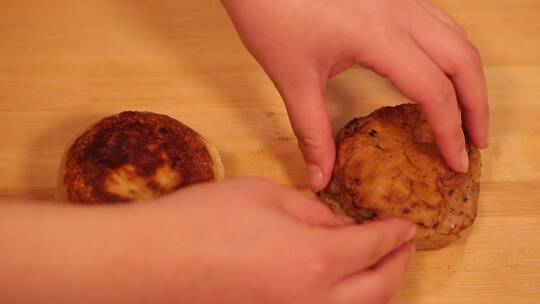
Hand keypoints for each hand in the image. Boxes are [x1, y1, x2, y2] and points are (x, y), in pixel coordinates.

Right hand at [0, 178, 415, 303]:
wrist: (155, 260)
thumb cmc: (205, 220)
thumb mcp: (266, 195)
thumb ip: (313, 210)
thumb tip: (339, 224)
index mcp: (317, 259)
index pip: (373, 247)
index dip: (395, 234)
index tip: (407, 225)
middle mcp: (314, 298)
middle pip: (378, 289)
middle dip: (398, 265)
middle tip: (404, 245)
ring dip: (378, 288)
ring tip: (381, 265)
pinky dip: (349, 299)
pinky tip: (342, 281)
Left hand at [222, 0, 488, 190]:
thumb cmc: (272, 16)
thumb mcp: (292, 80)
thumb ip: (311, 133)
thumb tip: (320, 177)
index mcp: (379, 36)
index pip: (434, 91)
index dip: (450, 132)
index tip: (455, 162)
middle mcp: (400, 13)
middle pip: (462, 61)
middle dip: (477, 106)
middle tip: (475, 143)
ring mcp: (400, 0)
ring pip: (457, 38)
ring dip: (469, 78)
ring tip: (468, 113)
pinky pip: (440, 23)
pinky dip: (452, 54)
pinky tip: (442, 74)